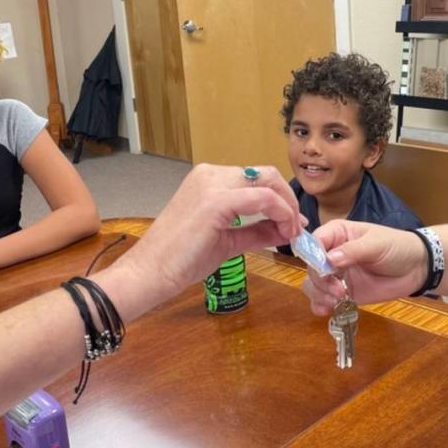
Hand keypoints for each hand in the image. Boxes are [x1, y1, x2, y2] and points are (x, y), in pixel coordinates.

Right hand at [117, 164, 301, 295]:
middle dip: (289, 200)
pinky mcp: (216, 201)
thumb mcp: (228, 240)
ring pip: (268, 182)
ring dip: (287, 206)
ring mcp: (212, 184)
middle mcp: (211, 174)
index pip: (257, 178)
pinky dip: (280, 213)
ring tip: (291, 233)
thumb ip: (257, 231)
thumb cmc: (182, 259)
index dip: (282, 199)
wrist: (151, 273)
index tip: (293, 224)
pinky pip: (263, 199)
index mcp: (209, 179)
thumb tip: (286, 228)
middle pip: (266, 174)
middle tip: (296, 227)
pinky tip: (283, 233)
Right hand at [302, 220, 427, 314]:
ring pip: (313, 284)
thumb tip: (330, 259)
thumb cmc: (397, 247)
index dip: (314, 256)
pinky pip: (322, 299)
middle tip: (338, 290)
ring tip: (336, 301)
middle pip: (311, 266)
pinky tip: (327, 310)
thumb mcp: (377, 244)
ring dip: (319, 294)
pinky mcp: (342, 292)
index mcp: (337, 233)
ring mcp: (336, 274)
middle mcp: (331, 253)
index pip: (315, 241)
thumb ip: (353, 250)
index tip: (324, 269)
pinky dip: (320, 305)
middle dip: (320, 280)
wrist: (416, 268)